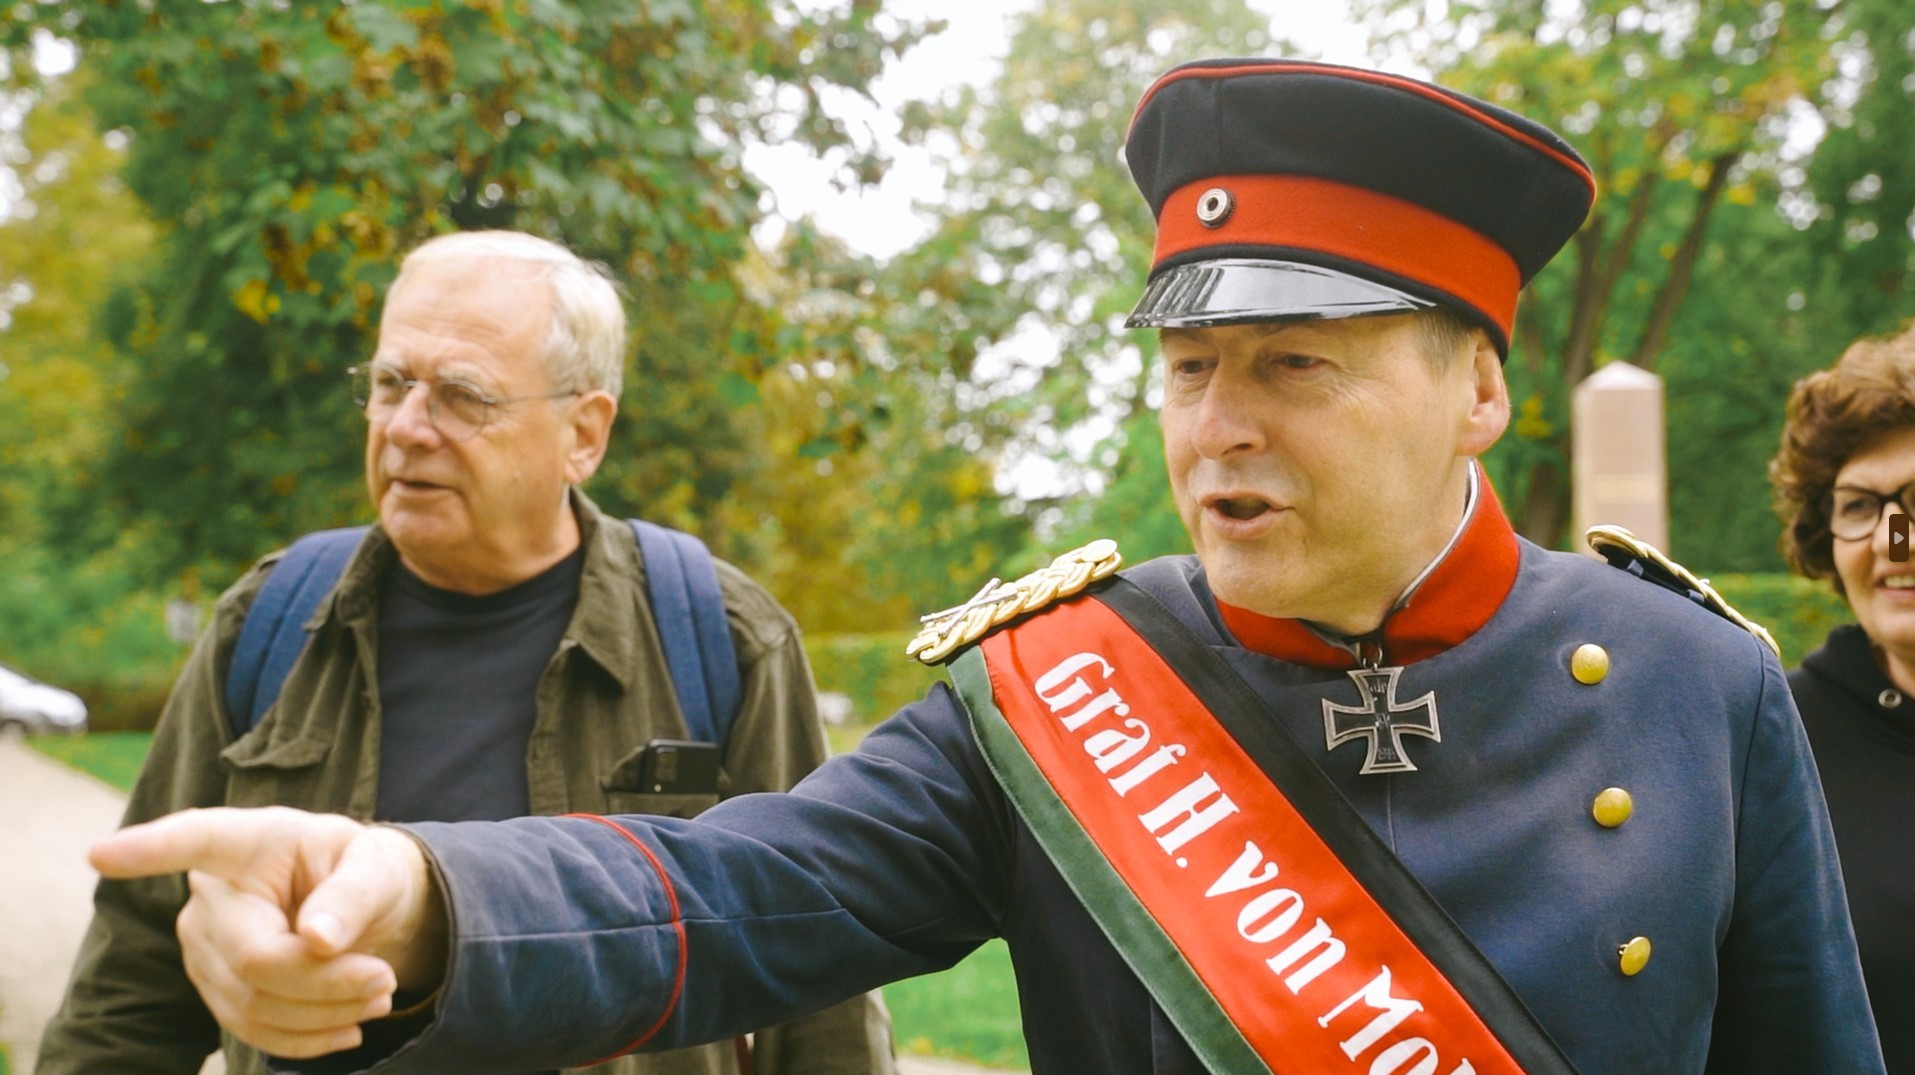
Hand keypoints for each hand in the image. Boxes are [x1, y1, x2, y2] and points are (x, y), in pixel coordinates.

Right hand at [90, 806, 448, 1057]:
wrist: (364, 908)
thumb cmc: (365, 872)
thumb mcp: (379, 868)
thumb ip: (355, 895)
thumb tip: (319, 938)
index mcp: (250, 841)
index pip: (193, 841)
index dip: (148, 851)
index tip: (102, 854)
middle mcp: (211, 894)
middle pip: (253, 960)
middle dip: (327, 982)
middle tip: (386, 979)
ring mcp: (203, 946)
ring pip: (253, 1003)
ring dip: (326, 1013)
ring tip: (379, 994)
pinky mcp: (215, 987)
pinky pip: (251, 1028)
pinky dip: (307, 1038)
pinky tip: (348, 1027)